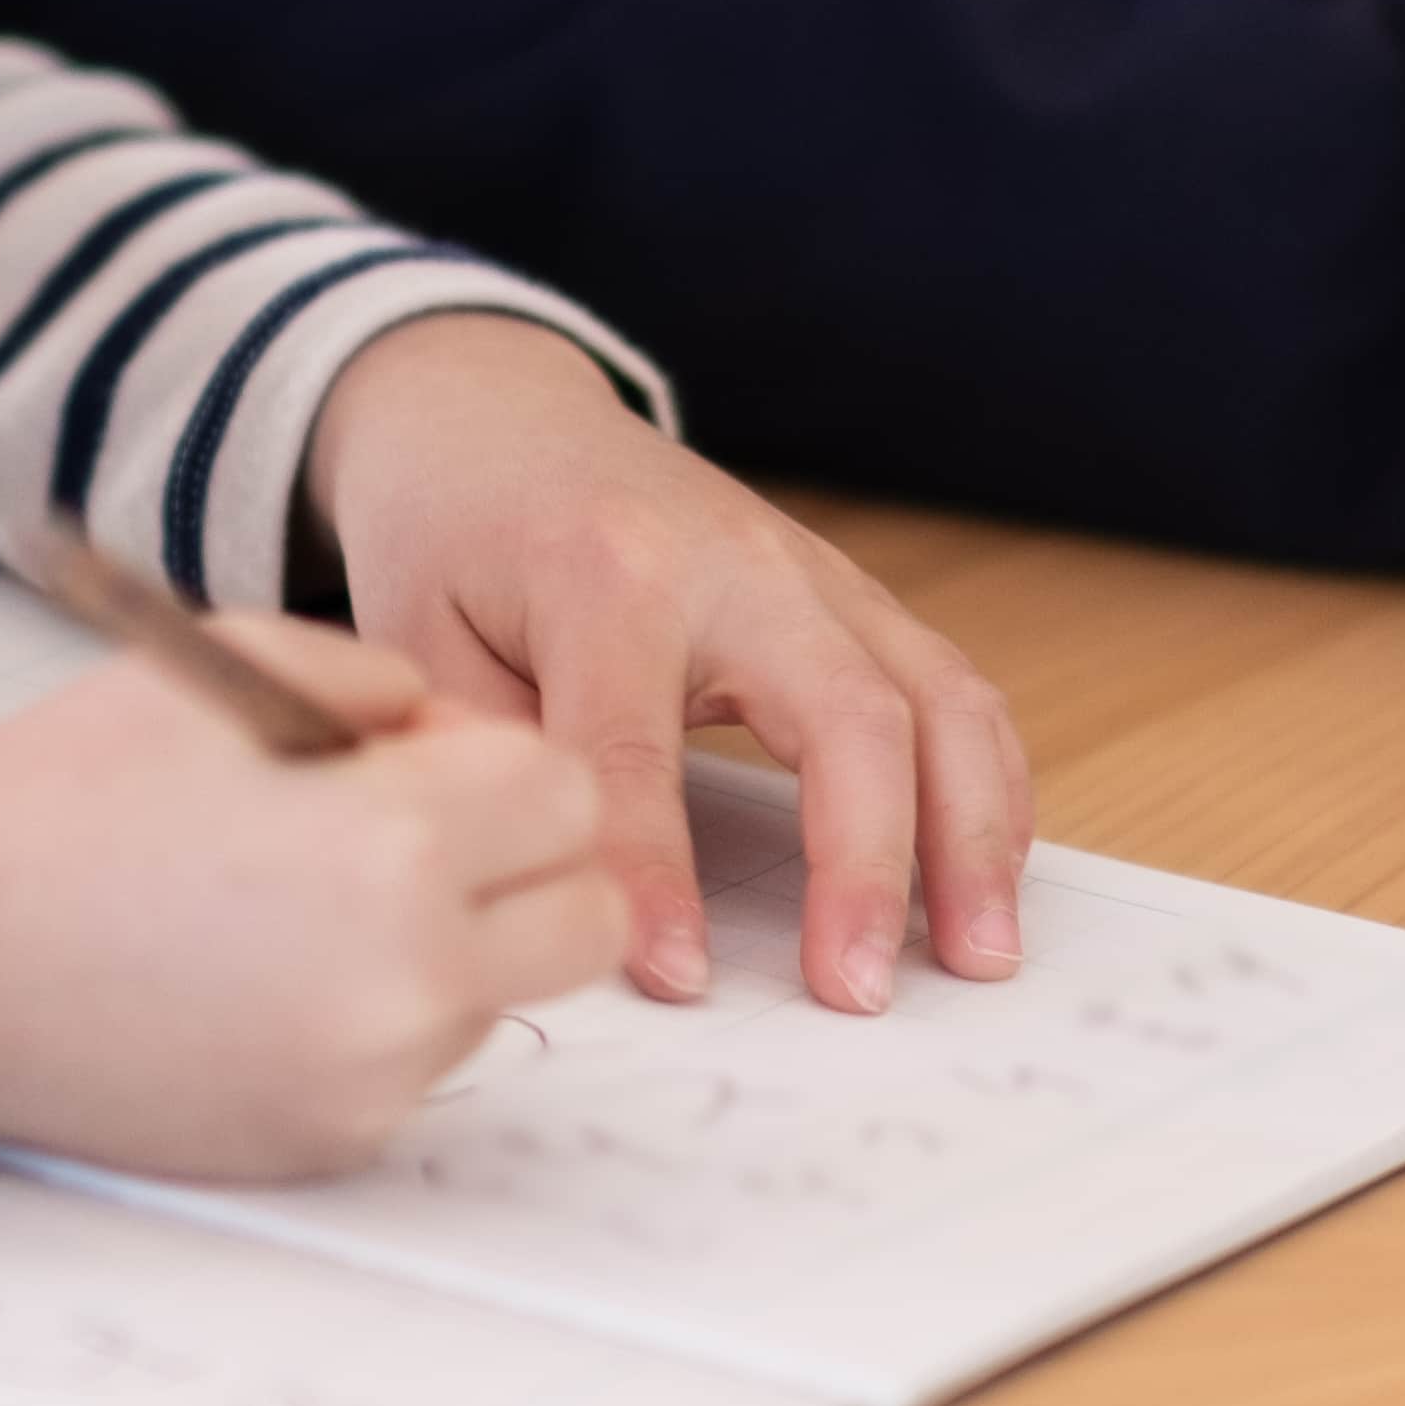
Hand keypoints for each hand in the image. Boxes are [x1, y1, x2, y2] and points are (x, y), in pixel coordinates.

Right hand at [0, 620, 615, 1177]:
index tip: (428, 767)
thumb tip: (455, 737)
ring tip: (310, 906)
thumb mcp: (228, 664)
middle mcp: (411, 976)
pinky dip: (376, 1020)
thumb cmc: (65, 792)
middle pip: (585, 922)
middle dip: (526, 869)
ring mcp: (374, 1076)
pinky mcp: (330, 1141)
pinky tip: (269, 976)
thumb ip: (380, 682)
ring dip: (453, 947)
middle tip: (421, 842)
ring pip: (504, 997)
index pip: (575, 800)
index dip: (503, 769)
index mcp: (398, 841)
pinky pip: (418, 1068)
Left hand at [298, 313, 1031, 1011]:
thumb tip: (537, 884)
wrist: (501, 414)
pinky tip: (991, 876)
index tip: (680, 980)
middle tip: (860, 991)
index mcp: (603, 573)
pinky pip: (953, 688)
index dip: (657, 871)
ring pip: (936, 697)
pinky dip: (991, 785)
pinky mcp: (850, 596)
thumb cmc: (452, 530)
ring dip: (973, 836)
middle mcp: (735, 564)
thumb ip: (475, 756)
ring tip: (980, 956)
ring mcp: (812, 574)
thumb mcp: (413, 634)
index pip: (638, 746)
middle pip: (845, 713)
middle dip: (867, 861)